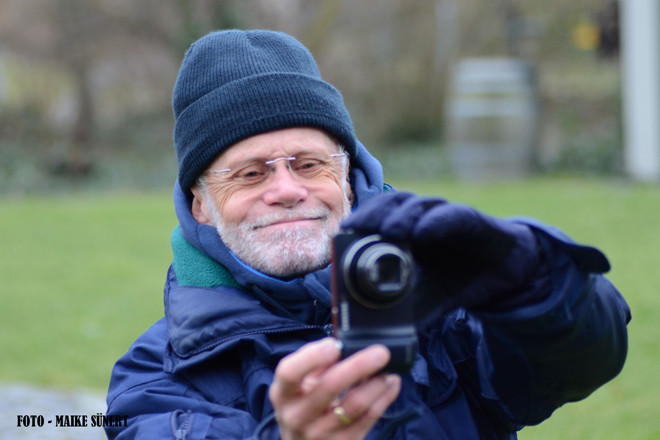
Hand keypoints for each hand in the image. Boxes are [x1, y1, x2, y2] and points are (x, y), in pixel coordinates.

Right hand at [269, 338, 401, 439]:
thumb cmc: (301, 405)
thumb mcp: (298, 385)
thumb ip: (314, 363)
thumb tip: (340, 342)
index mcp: (283, 394)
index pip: (289, 373)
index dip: (311, 357)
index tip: (334, 345)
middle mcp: (298, 415)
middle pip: (329, 386)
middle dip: (359, 365)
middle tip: (380, 352)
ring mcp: (321, 433)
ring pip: (355, 404)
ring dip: (376, 383)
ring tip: (387, 369)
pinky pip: (369, 418)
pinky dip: (384, 398)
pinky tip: (391, 384)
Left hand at [342, 192, 540, 314]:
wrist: (503, 277)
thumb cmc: (456, 281)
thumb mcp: (424, 299)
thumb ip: (402, 311)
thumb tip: (372, 339)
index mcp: (406, 233)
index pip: (376, 216)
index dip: (359, 220)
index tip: (340, 235)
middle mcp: (422, 218)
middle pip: (391, 204)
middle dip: (372, 214)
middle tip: (355, 229)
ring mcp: (445, 216)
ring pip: (417, 205)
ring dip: (400, 217)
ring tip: (388, 232)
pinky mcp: (470, 220)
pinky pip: (452, 216)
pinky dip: (436, 222)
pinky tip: (424, 232)